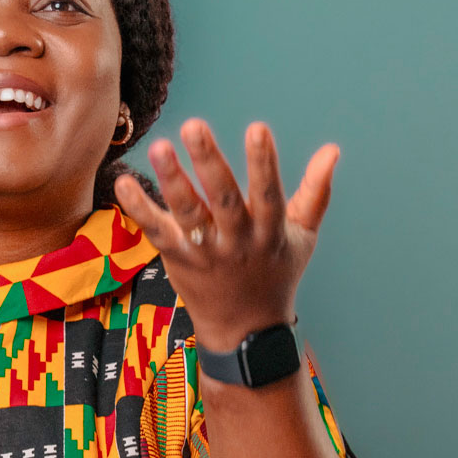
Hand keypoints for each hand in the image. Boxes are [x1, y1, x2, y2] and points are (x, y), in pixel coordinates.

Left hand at [112, 119, 339, 353]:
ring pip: (188, 215)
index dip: (264, 163)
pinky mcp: (179, 260)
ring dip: (172, 180)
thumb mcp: (303, 236)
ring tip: (158, 146)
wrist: (246, 332)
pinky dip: (139, 209)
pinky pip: (157, 233)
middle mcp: (237, 243)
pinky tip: (124, 182)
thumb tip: (333, 150)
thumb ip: (316, 191)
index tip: (257, 128)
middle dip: (209, 162)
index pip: (268, 195)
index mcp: (270, 233)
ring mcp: (206, 253)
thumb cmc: (275, 273)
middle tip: (194, 125)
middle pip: (223, 200)